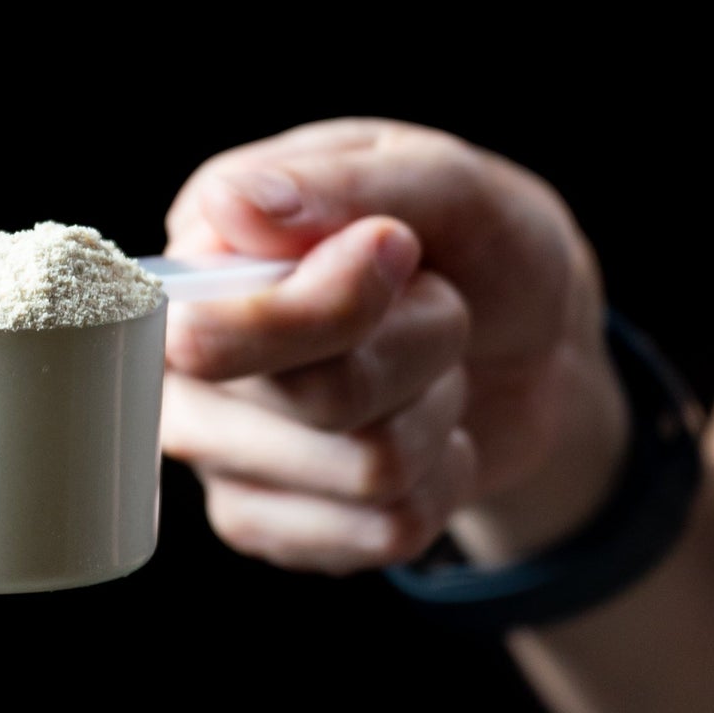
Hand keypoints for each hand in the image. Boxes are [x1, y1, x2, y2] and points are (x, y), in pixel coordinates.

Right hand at [156, 120, 624, 575]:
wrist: (530, 341)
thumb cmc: (474, 241)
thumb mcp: (441, 180)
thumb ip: (340, 187)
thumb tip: (232, 205)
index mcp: (204, 249)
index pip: (210, 325)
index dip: (315, 311)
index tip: (398, 248)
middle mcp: (183, 359)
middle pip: (313, 398)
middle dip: (421, 346)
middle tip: (440, 300)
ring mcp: (221, 452)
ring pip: (366, 471)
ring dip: (440, 409)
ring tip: (436, 365)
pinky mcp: (272, 524)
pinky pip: (385, 533)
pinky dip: (446, 477)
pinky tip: (430, 433)